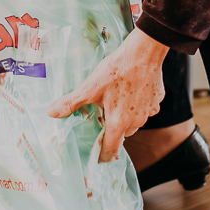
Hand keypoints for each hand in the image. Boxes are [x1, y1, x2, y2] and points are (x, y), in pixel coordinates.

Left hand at [46, 28, 169, 161]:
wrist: (144, 53)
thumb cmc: (117, 70)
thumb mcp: (90, 86)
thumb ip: (71, 102)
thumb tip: (52, 113)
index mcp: (119, 122)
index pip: (111, 150)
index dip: (103, 155)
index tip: (97, 156)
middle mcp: (137, 121)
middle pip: (122, 134)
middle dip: (112, 129)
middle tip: (101, 115)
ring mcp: (149, 111)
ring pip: (135, 122)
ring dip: (125, 117)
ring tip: (115, 100)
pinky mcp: (157, 101)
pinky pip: (145, 109)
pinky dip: (138, 104)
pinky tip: (130, 90)